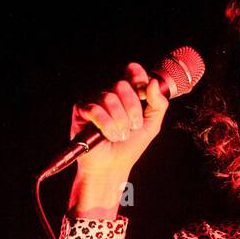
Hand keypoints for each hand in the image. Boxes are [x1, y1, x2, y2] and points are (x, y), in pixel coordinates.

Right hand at [70, 61, 169, 180]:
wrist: (113, 166)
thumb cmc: (130, 147)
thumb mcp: (151, 125)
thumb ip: (158, 104)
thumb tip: (152, 83)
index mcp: (127, 95)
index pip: (133, 72)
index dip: (138, 77)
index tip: (144, 94)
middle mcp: (110, 94)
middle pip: (122, 85)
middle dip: (132, 108)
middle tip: (133, 127)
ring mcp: (94, 100)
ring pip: (109, 98)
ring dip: (120, 121)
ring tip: (121, 136)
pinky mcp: (81, 110)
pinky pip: (95, 110)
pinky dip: (106, 125)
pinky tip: (110, 136)